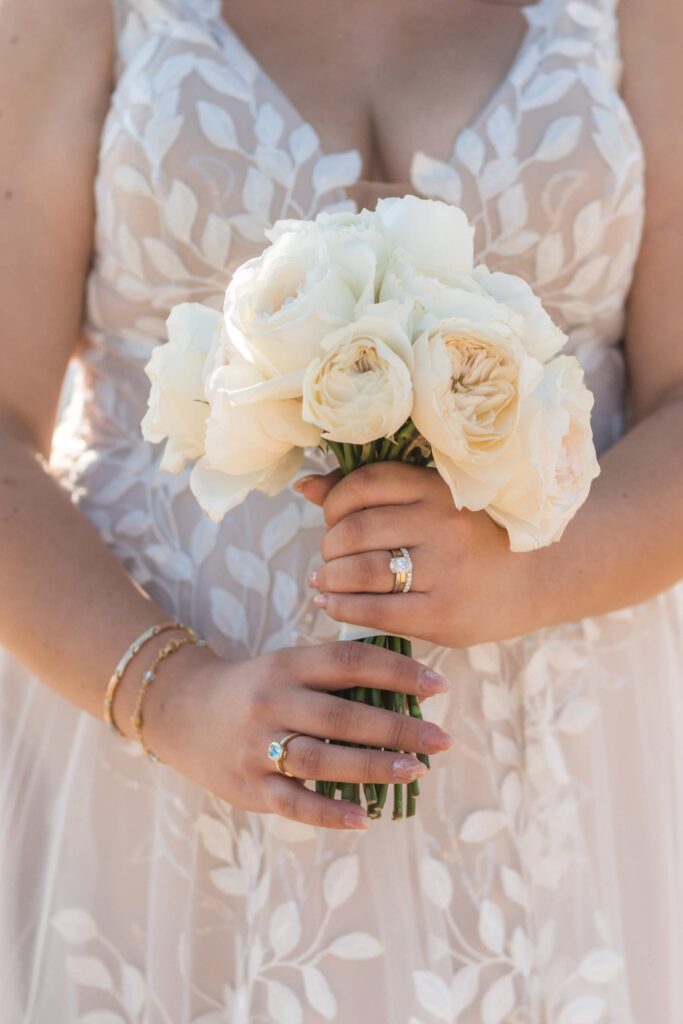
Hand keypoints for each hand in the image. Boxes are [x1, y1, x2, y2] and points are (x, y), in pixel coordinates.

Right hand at [141, 639, 452, 830]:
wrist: (182, 712)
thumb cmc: (256, 688)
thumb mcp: (287, 665)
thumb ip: (335, 675)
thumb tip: (407, 690)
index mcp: (286, 665)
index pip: (349, 662)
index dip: (397, 671)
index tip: (438, 685)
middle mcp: (271, 703)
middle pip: (342, 717)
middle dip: (398, 728)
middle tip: (441, 738)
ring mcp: (257, 748)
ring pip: (321, 761)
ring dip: (373, 768)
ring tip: (415, 770)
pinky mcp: (248, 788)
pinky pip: (294, 804)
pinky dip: (330, 814)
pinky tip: (366, 818)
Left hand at [298, 462, 545, 647]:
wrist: (534, 578)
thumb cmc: (470, 536)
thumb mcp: (431, 503)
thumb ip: (370, 493)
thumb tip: (305, 486)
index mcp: (438, 488)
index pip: (365, 483)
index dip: (334, 503)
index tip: (333, 520)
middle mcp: (442, 524)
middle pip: (355, 530)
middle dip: (329, 546)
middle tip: (329, 558)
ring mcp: (445, 571)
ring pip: (360, 571)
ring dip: (329, 578)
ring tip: (325, 581)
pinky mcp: (444, 614)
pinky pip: (375, 611)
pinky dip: (341, 608)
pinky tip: (331, 604)